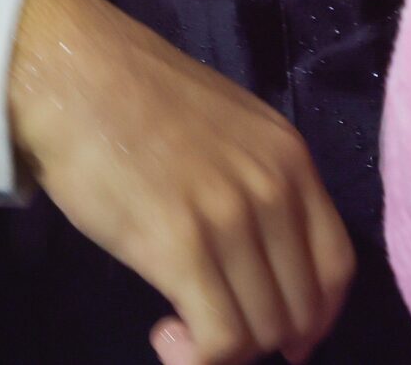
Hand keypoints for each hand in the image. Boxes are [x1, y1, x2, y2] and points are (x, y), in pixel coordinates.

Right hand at [7, 0, 355, 364]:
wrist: (73, 74)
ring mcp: (230, 218)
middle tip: (213, 326)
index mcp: (291, 159)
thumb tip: (266, 259)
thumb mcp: (229, 129)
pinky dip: (199, 358)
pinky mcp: (180, 245)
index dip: (317, 317)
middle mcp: (273, 189)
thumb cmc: (136, 98)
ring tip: (180, 327)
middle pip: (302, 308)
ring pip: (262, 331)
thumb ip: (257, 184)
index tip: (288, 338)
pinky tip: (166, 335)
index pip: (337, 266)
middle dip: (263, 338)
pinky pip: (219, 338)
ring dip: (224, 351)